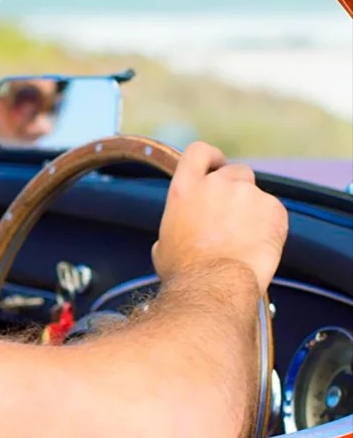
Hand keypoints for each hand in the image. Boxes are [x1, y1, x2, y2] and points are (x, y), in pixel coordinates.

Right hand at [152, 141, 287, 295]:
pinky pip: (274, 212)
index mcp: (185, 190)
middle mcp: (216, 185)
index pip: (198, 152)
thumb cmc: (186, 272)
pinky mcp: (273, 208)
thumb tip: (178, 234)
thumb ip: (176, 226)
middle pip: (235, 171)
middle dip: (237, 190)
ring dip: (253, 210)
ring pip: (255, 194)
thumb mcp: (163, 245)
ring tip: (245, 239)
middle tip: (234, 217)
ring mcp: (247, 194)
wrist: (214, 285)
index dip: (211, 156)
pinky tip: (258, 245)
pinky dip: (270, 225)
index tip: (217, 163)